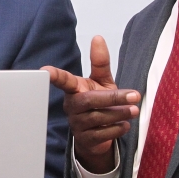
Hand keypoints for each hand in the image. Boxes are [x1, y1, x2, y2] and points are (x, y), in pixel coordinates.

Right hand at [42, 35, 139, 172]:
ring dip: (119, 114)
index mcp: (75, 89)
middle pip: (90, 100)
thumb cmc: (99, 103)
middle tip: (135, 95)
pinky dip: (117, 129)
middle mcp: (72, 106)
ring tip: (133, 110)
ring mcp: (77, 124)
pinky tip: (124, 125)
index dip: (55, 75)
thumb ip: (100, 62)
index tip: (44, 70)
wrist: (99, 134)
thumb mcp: (102, 81)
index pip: (63, 80)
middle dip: (114, 98)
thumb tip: (98, 38)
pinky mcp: (85, 139)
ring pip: (98, 118)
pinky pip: (101, 134)